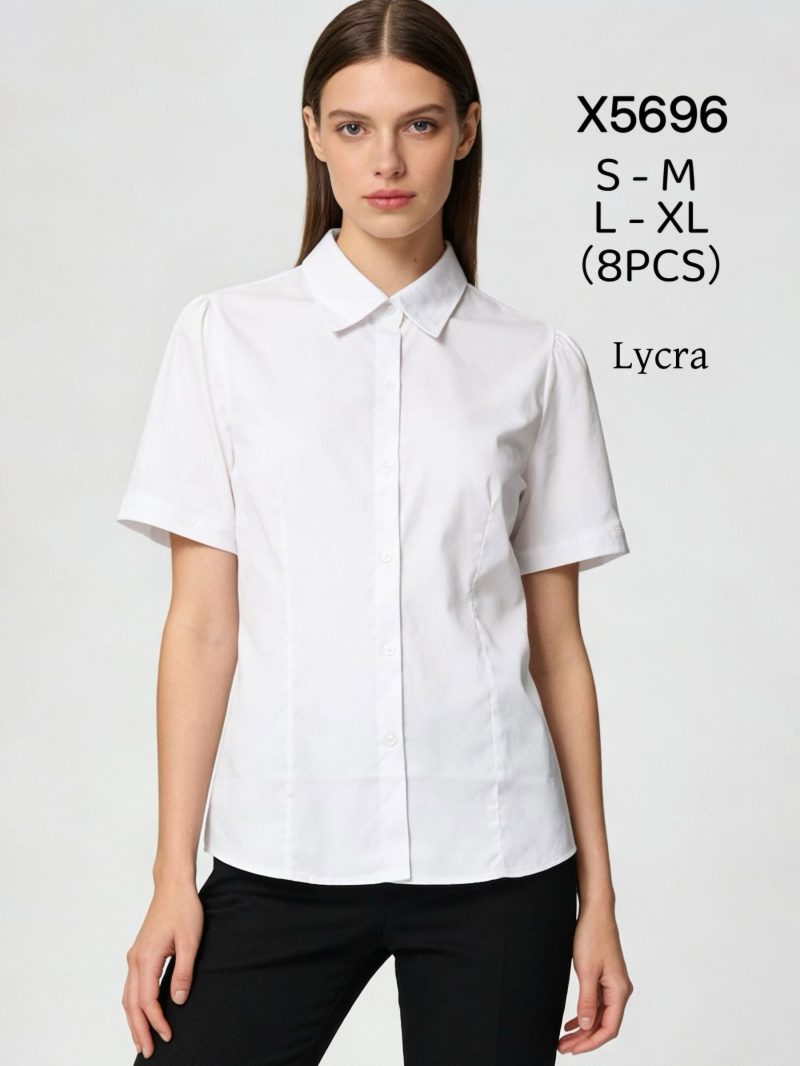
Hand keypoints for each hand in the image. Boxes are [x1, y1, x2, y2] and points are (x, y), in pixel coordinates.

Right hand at [122, 878, 203, 1058]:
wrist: (172, 886)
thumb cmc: (183, 909)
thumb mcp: (190, 941)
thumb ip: (183, 971)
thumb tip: (178, 1000)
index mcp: (146, 958)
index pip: (147, 1000)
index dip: (156, 1021)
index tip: (167, 1036)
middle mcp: (135, 960)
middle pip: (131, 1004)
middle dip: (139, 1030)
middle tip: (147, 1052)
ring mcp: (134, 957)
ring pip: (128, 997)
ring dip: (133, 1020)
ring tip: (141, 1040)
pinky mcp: (138, 953)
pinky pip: (131, 987)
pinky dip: (133, 1005)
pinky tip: (140, 1013)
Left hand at [558, 905, 633, 1054]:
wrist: (595, 912)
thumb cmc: (592, 936)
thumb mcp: (586, 971)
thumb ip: (587, 1001)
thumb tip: (586, 1027)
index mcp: (619, 991)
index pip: (609, 1028)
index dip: (591, 1042)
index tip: (574, 1050)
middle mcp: (620, 990)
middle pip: (604, 1025)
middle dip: (584, 1039)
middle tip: (563, 1047)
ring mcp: (613, 985)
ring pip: (599, 1015)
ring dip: (583, 1028)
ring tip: (565, 1039)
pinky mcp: (605, 978)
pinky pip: (597, 1004)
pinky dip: (585, 1014)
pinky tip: (572, 1022)